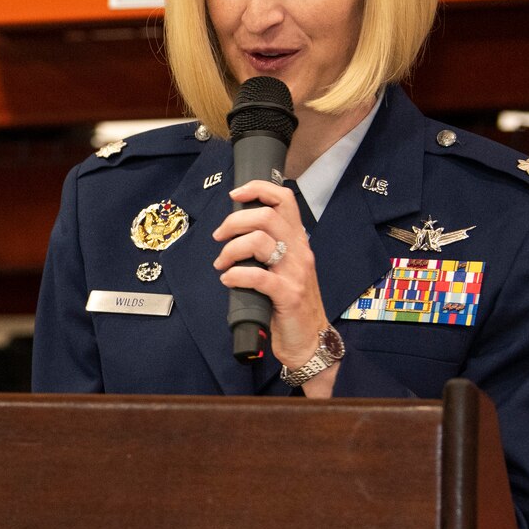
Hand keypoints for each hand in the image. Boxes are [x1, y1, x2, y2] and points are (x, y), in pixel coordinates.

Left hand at [211, 179, 334, 390]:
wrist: (309, 339)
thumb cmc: (289, 302)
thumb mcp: (283, 267)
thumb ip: (267, 248)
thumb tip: (235, 230)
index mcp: (297, 241)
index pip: (284, 200)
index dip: (258, 189)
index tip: (235, 195)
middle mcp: (299, 251)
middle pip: (266, 216)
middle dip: (234, 222)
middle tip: (219, 238)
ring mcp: (296, 273)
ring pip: (260, 241)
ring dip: (231, 249)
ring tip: (222, 263)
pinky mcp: (289, 295)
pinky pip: (259, 277)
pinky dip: (236, 275)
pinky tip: (228, 280)